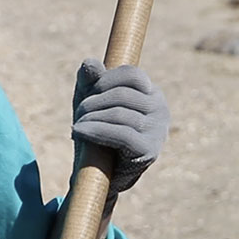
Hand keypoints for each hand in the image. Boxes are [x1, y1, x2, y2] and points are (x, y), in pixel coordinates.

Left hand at [71, 58, 169, 194]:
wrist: (98, 175)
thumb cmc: (96, 132)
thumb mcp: (90, 102)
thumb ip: (90, 80)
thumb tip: (90, 62)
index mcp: (152, 94)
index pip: (132, 74)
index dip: (106, 79)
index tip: (89, 92)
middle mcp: (161, 110)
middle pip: (122, 94)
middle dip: (93, 101)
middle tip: (78, 114)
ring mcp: (158, 131)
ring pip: (119, 113)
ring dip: (90, 117)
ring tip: (77, 126)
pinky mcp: (149, 151)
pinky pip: (120, 133)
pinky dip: (94, 130)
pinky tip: (77, 131)